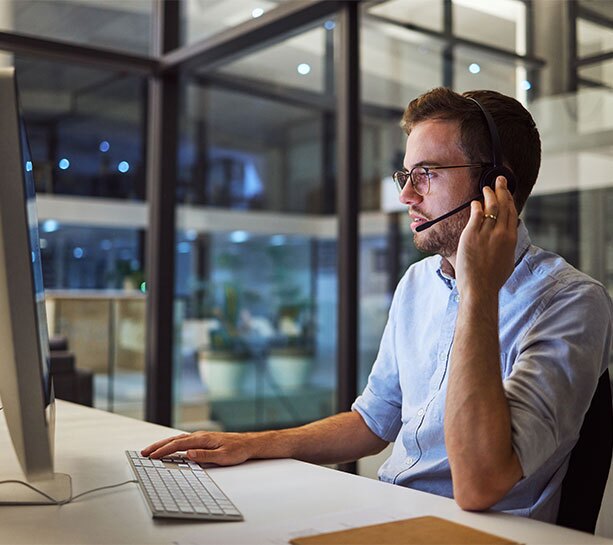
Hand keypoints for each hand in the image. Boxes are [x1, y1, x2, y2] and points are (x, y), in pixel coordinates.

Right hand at [141, 431, 255, 465]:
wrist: (247, 443)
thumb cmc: (237, 450)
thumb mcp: (223, 456)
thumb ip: (204, 455)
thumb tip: (188, 454)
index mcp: (202, 439)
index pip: (178, 444)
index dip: (164, 450)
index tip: (152, 456)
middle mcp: (199, 436)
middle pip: (174, 439)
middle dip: (158, 446)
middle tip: (144, 452)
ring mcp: (200, 437)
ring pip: (177, 439)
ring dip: (163, 444)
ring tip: (151, 450)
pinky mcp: (202, 440)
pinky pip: (183, 440)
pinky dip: (172, 443)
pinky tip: (168, 447)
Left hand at [455, 176, 517, 298]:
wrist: (480, 288)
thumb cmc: (492, 279)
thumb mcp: (507, 260)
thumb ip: (507, 245)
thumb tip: (507, 237)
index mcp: (511, 239)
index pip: (512, 212)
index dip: (509, 199)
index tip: (507, 190)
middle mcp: (501, 233)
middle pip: (504, 205)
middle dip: (502, 190)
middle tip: (500, 179)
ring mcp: (486, 233)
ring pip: (491, 207)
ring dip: (489, 194)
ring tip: (487, 187)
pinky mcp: (472, 235)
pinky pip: (475, 214)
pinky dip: (476, 205)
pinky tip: (475, 201)